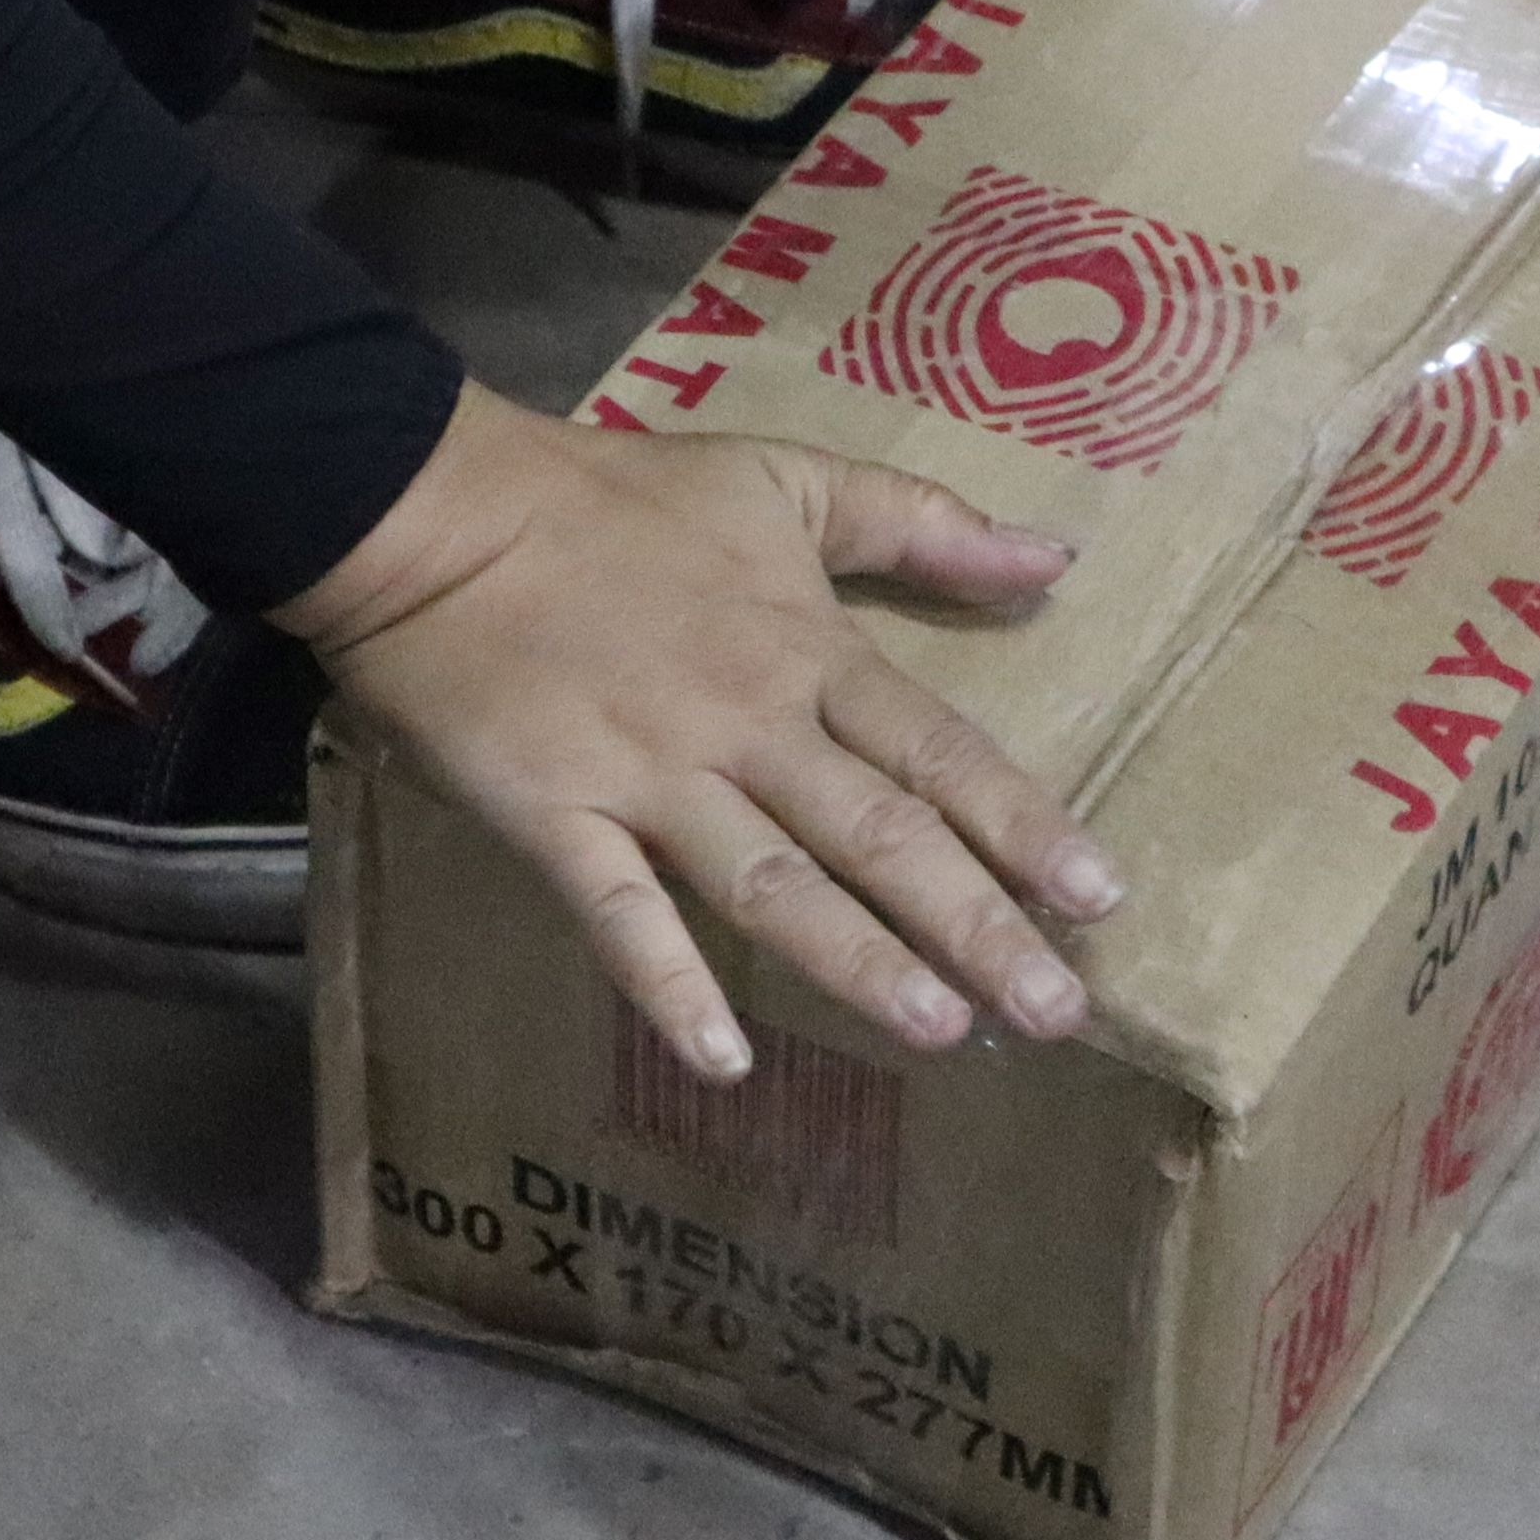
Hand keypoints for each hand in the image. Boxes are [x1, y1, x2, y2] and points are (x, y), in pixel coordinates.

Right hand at [281, 385, 1125, 1080]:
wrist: (439, 511)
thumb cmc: (617, 497)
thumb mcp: (782, 479)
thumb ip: (918, 521)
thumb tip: (1055, 557)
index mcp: (806, 647)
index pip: (936, 746)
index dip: (1021, 822)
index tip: (1100, 898)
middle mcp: (745, 721)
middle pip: (879, 830)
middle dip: (975, 923)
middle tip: (1058, 1012)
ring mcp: (650, 774)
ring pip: (772, 881)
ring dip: (857, 961)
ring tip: (940, 1031)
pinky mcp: (556, 813)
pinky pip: (618, 912)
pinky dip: (665, 986)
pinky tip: (720, 1061)